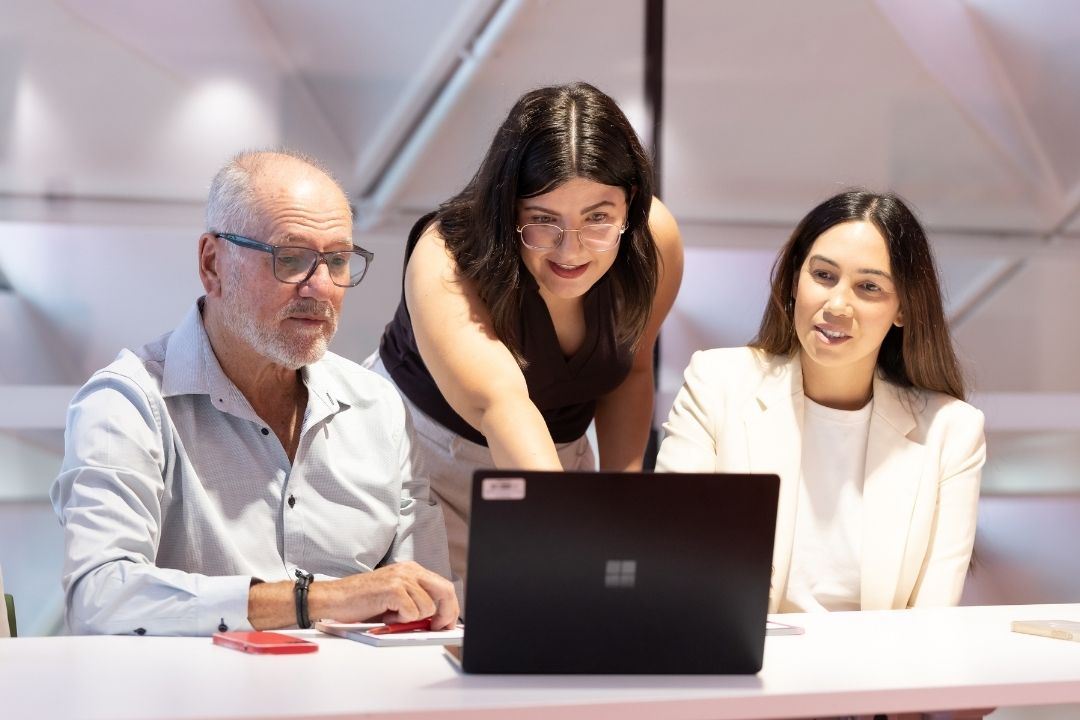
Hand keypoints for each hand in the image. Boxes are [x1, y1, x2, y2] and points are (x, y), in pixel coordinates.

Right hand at [311, 561, 458, 629]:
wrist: (334, 598)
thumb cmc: (361, 600)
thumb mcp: (394, 596)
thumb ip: (416, 600)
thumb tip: (439, 618)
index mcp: (411, 569)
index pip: (444, 586)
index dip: (451, 607)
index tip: (449, 622)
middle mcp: (409, 570)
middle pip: (445, 591)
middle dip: (447, 614)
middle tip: (438, 627)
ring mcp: (402, 578)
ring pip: (428, 607)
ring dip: (413, 619)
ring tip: (393, 615)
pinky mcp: (393, 589)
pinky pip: (412, 613)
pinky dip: (401, 620)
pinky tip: (387, 614)